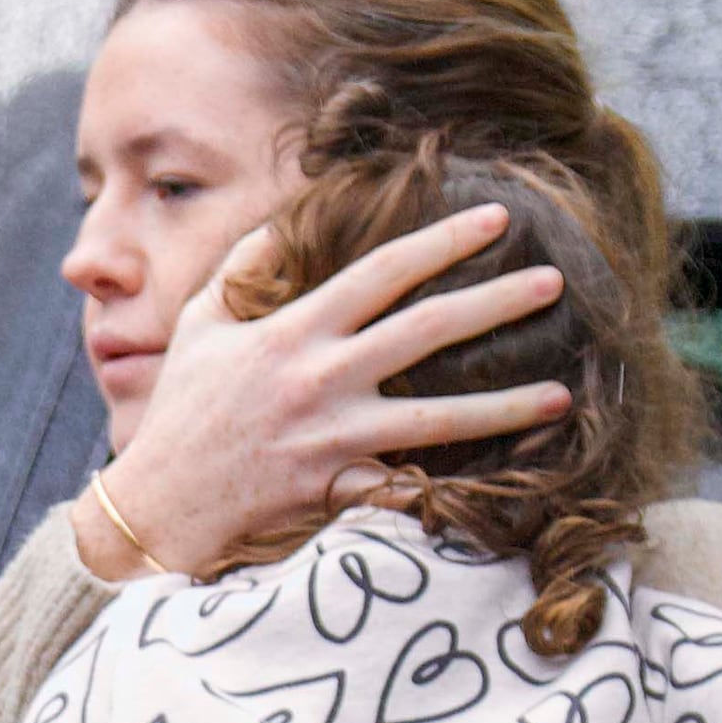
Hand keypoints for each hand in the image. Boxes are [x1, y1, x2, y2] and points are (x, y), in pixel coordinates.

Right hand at [96, 198, 568, 583]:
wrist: (160, 503)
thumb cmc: (182, 411)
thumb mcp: (201, 325)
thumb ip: (244, 269)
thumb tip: (283, 220)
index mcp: (292, 330)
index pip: (381, 272)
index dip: (442, 241)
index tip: (494, 220)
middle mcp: (320, 379)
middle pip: (426, 331)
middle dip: (495, 303)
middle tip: (554, 282)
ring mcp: (334, 437)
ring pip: (438, 417)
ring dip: (505, 406)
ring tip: (561, 395)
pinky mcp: (338, 488)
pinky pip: (410, 484)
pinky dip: (458, 484)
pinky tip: (508, 477)